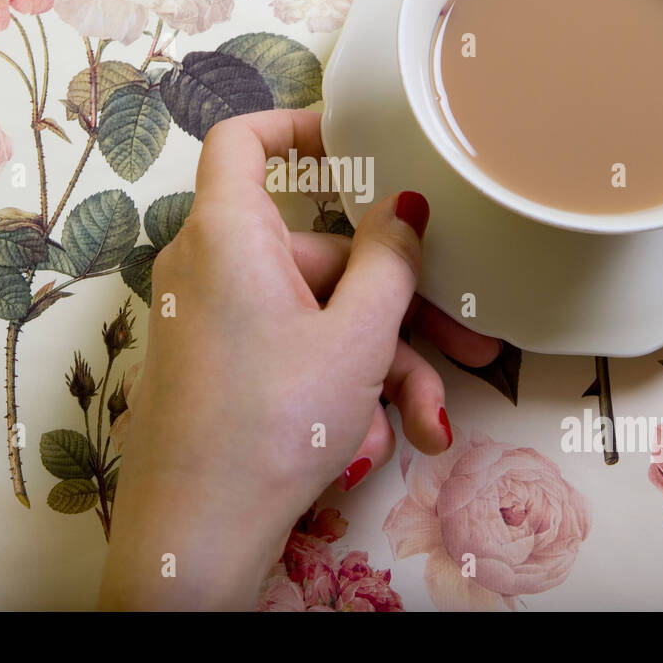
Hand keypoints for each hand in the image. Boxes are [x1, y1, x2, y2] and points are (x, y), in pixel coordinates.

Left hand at [98, 108, 499, 609]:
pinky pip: (287, 352)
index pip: (243, 141)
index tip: (351, 143)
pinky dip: (335, 387)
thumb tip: (406, 209)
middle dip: (395, 307)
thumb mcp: (356, 337)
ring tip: (423, 422)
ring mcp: (210, 320)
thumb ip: (389, 262)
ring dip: (377, 366)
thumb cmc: (272, 424)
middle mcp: (209, 267)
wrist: (198, 534)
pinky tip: (373, 442)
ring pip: (315, 316)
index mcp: (228, 233)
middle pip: (317, 255)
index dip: (296, 128)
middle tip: (464, 342)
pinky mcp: (217, 368)